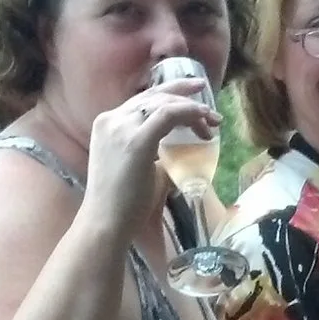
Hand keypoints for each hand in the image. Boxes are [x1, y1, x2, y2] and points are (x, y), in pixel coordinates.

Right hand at [84, 77, 217, 237]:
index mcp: (108, 125)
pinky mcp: (135, 141)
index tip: (196, 104)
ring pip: (163, 103)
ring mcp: (121, 128)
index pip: (143, 101)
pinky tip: (204, 119)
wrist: (106, 222)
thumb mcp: (140, 168)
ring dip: (191, 109)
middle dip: (186, 99)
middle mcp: (112, 120)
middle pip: (154, 97)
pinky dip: (189, 113)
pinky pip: (167, 115)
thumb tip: (181, 152)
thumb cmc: (124, 204)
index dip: (172, 97)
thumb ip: (156, 155)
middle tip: (211, 112)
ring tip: (213, 122)